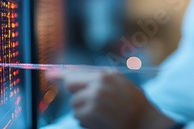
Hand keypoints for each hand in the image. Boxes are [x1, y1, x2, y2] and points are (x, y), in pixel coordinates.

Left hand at [46, 69, 173, 128]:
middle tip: (91, 99)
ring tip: (103, 111)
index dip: (61, 74)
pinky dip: (87, 120)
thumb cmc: (131, 102)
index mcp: (104, 75)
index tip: (49, 75)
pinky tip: (102, 120)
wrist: (145, 121)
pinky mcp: (91, 114)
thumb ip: (94, 76)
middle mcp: (97, 85)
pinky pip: (78, 117)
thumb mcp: (117, 81)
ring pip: (74, 104)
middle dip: (77, 93)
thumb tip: (64, 75)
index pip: (74, 72)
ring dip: (84, 109)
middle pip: (70, 86)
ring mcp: (93, 100)